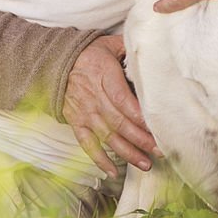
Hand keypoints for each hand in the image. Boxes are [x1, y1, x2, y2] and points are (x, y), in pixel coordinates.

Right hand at [63, 35, 158, 176]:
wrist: (57, 62)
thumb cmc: (88, 54)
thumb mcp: (108, 45)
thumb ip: (128, 50)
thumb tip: (151, 52)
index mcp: (104, 75)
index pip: (122, 99)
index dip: (138, 115)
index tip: (155, 126)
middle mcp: (94, 97)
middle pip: (119, 122)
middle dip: (140, 139)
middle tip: (159, 150)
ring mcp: (85, 112)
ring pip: (107, 136)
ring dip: (127, 152)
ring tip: (146, 164)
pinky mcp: (77, 123)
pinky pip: (88, 144)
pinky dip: (100, 159)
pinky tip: (114, 172)